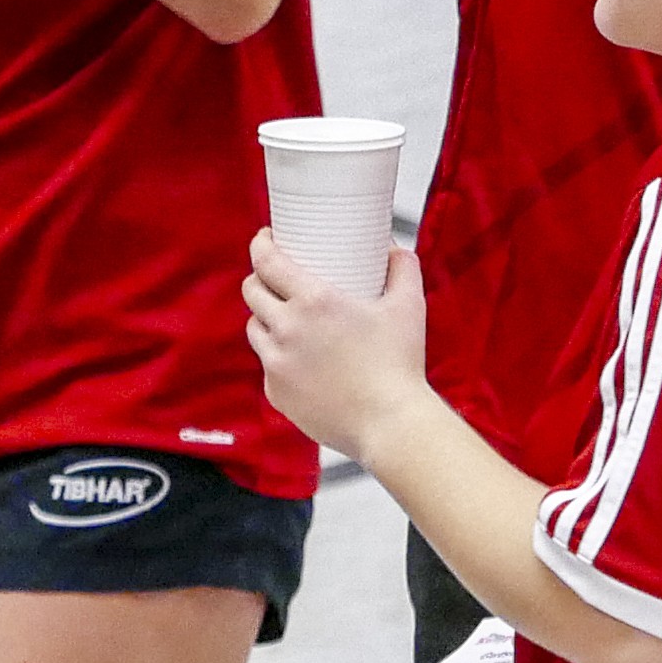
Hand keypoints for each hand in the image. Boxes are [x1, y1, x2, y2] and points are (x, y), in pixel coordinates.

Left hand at [244, 231, 426, 465]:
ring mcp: (276, 363)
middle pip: (252, 291)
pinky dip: (279, 357)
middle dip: (259, 279)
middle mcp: (286, 329)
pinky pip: (268, 365)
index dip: (260, 244)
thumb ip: (402, 268)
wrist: (389, 424)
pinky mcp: (275, 392)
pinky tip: (300, 360)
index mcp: (313, 302)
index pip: (266, 261)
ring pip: (255, 328)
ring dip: (266, 318)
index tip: (265, 239)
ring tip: (286, 319)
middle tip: (276, 279)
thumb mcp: (409, 306)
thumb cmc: (399, 366)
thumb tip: (393, 249)